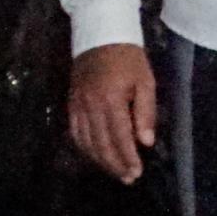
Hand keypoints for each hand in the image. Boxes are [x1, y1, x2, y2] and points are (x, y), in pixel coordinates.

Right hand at [67, 41, 156, 182]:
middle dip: (115, 164)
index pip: (119, 136)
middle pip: (101, 143)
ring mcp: (77, 106)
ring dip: (100, 160)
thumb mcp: (145, 81)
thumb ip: (145, 112)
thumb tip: (145, 142)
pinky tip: (95, 156)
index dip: (127, 157)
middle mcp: (90, 106)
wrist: (100, 36)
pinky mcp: (70, 104)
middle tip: (128, 178)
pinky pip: (75, 132)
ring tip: (115, 172)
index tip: (136, 172)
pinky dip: (84, 148)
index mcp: (110, 100)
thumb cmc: (128, 59)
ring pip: (86, 141)